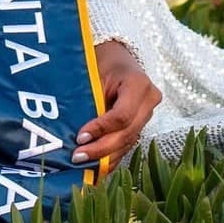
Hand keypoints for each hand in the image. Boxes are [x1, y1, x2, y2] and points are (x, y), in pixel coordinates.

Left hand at [72, 40, 161, 167]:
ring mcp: (148, 114)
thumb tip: (73, 132)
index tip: (79, 136)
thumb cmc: (101, 61)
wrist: (116, 56)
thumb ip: (90, 100)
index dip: (101, 129)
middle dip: (101, 149)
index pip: (121, 115)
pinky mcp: (142, 124)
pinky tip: (96, 167)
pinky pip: (127, 144)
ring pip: (128, 142)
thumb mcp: (94, 74)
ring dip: (105, 157)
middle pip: (127, 133)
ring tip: (83, 164)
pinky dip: (111, 156)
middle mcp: (149, 101)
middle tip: (78, 156)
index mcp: (139, 84)